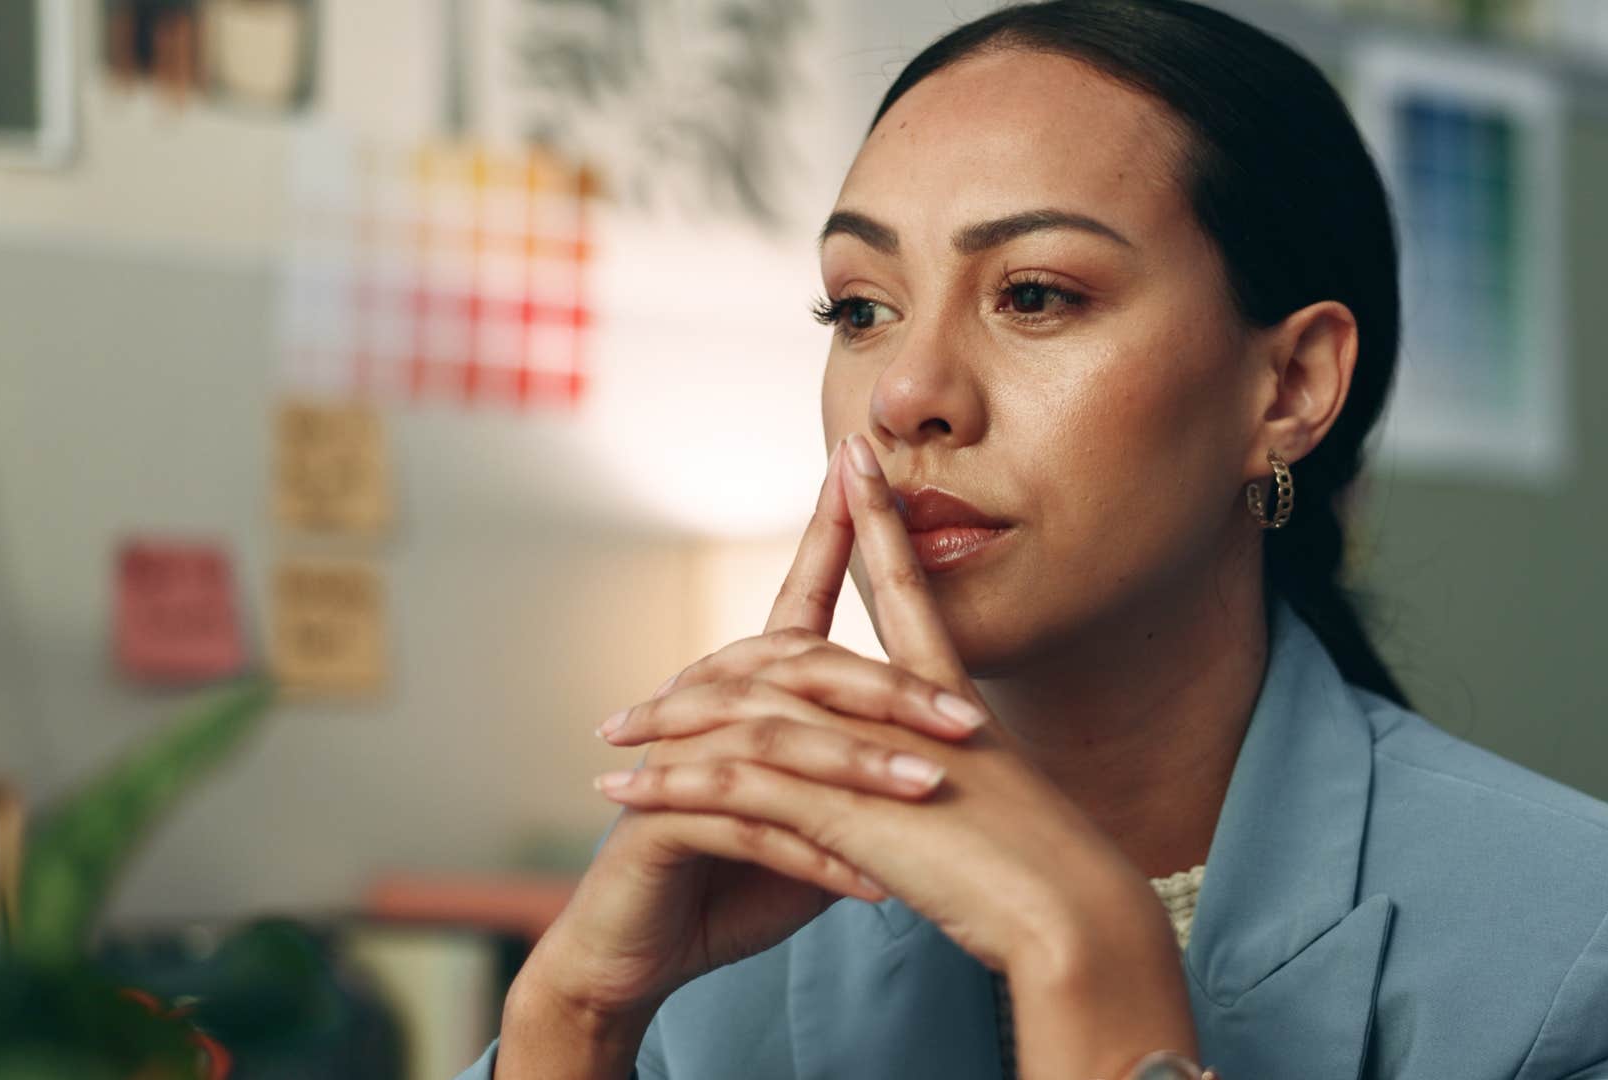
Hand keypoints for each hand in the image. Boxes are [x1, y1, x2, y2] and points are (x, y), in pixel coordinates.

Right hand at [517, 441, 983, 1028]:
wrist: (638, 959)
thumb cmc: (733, 885)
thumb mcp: (819, 823)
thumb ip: (863, 778)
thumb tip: (942, 757)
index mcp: (750, 695)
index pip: (797, 596)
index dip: (830, 531)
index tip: (860, 465)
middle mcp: (707, 708)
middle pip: (802, 669)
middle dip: (889, 693)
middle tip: (969, 722)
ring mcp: (674, 758)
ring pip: (776, 743)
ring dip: (857, 772)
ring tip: (928, 796)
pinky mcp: (652, 818)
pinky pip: (742, 824)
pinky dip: (811, 852)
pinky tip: (869, 884)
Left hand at [593, 432, 1161, 976]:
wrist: (1073, 910)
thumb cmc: (1056, 875)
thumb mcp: (1007, 808)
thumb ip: (973, 781)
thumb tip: (957, 782)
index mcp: (951, 701)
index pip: (909, 593)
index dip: (879, 524)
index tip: (856, 458)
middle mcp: (903, 709)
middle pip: (794, 652)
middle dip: (714, 666)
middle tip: (645, 692)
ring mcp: (865, 750)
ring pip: (747, 713)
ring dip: (671, 725)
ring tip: (610, 739)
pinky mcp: (838, 801)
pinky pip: (733, 780)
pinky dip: (672, 782)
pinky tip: (621, 793)